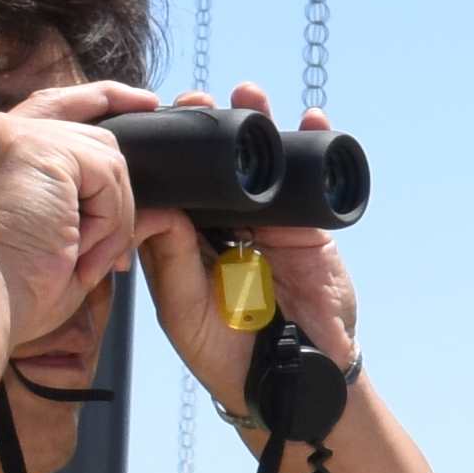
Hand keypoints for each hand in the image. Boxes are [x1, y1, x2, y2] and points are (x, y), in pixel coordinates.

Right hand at [0, 92, 143, 348]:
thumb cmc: (5, 287)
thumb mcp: (39, 230)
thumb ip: (77, 202)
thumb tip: (147, 203)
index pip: (45, 108)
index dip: (93, 103)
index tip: (137, 102)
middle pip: (79, 121)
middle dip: (117, 144)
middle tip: (152, 113)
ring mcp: (10, 133)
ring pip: (104, 158)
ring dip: (111, 214)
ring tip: (85, 257)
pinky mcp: (40, 150)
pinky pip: (107, 176)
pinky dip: (110, 219)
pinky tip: (82, 250)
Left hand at [112, 78, 359, 401]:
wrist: (288, 379)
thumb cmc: (226, 352)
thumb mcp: (184, 306)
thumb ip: (170, 257)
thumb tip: (158, 203)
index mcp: (187, 239)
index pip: (176, 183)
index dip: (171, 149)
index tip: (161, 116)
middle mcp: (227, 225)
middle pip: (218, 164)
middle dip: (211, 126)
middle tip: (201, 97)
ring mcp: (270, 225)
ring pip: (264, 165)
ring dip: (260, 125)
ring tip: (250, 92)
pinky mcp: (309, 230)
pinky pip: (312, 182)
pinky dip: (315, 148)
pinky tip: (314, 120)